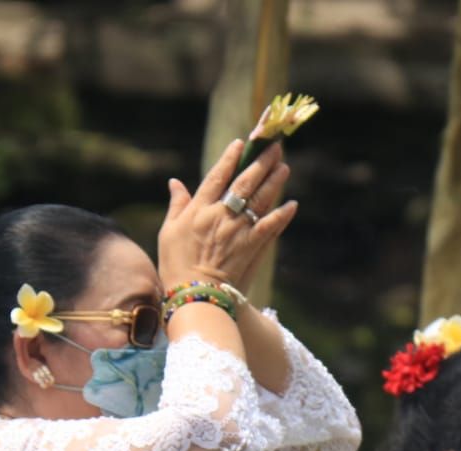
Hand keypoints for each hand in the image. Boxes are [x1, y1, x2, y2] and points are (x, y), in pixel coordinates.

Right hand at [158, 140, 295, 289]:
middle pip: (243, 183)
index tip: (241, 143)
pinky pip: (270, 227)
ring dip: (274, 182)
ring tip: (285, 167)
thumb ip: (176, 205)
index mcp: (198, 209)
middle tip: (274, 147)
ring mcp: (237, 231)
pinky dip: (282, 215)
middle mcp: (220, 215)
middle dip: (260, 163)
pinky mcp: (251, 247)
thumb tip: (175, 182)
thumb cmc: (176, 266)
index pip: (216, 176)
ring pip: (259, 200)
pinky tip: (292, 204)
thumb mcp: (168, 232)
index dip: (229, 158)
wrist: (195, 296)